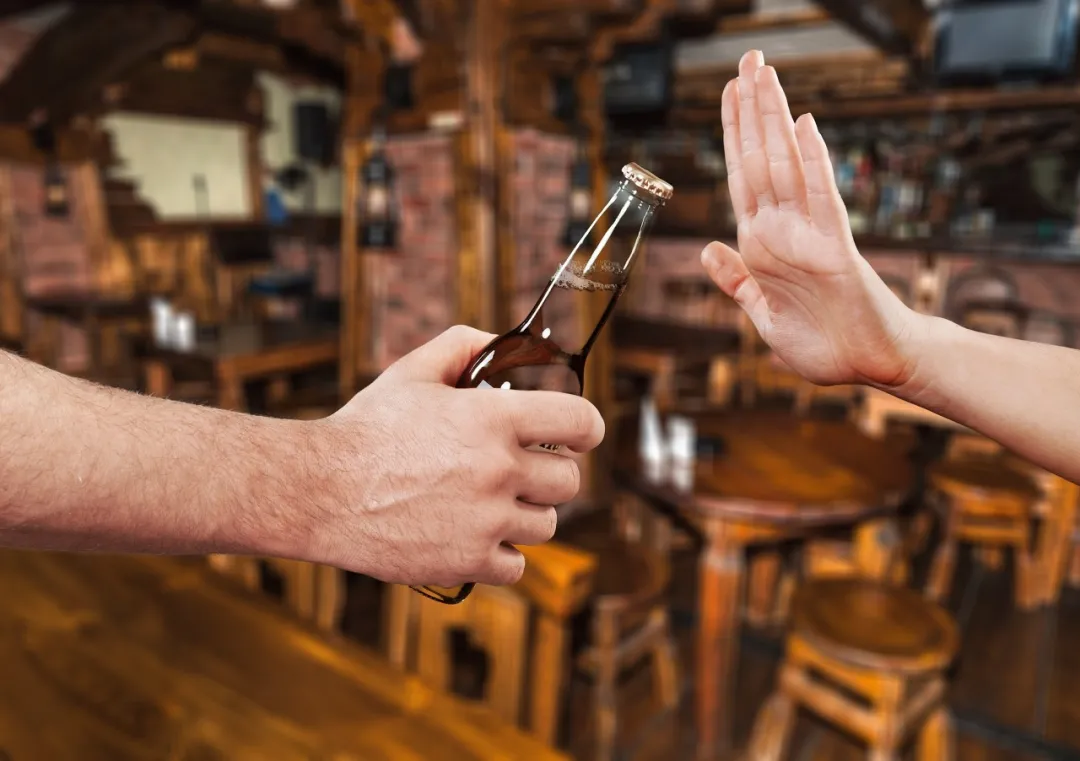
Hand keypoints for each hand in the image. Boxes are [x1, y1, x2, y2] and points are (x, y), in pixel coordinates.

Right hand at [312, 326, 604, 587]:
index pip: (580, 421)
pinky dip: (501, 554)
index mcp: (493, 419)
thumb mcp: (412, 372)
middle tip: (522, 471)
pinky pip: (516, 565)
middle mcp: (499, 470)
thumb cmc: (365, 429)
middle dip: (549, 473)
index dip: (585, 427)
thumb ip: (462, 347)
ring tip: (492, 504)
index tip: (579, 435)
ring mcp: (486, 520)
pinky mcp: (468, 561)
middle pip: (569, 480)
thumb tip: (499, 342)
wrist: (319, 490)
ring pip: (546, 525)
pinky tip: (475, 535)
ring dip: (526, 514)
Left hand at [702, 50, 918, 388]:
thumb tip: (707, 250)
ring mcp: (809, 235)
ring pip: (786, 166)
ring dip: (774, 121)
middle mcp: (782, 230)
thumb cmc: (820, 341)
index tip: (727, 94)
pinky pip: (822, 199)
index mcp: (760, 243)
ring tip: (764, 76)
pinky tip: (804, 126)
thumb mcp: (761, 312)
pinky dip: (812, 163)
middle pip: (761, 159)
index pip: (741, 177)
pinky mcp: (836, 248)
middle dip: (751, 111)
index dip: (733, 135)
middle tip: (747, 61)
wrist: (866, 365)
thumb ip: (736, 281)